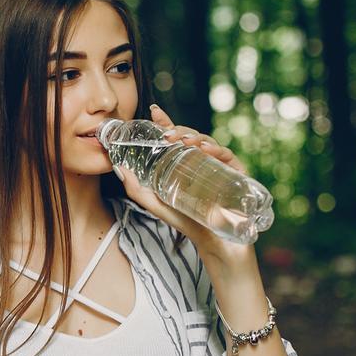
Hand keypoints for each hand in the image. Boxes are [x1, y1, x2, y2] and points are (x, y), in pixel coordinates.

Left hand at [118, 105, 252, 262]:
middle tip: (166, 134)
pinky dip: (216, 150)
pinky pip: (228, 156)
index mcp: (184, 162)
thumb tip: (118, 168)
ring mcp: (220, 165)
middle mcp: (202, 160)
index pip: (175, 137)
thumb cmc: (186, 221)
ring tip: (183, 141)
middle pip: (191, 137)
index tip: (154, 112)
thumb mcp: (156, 203)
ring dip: (195, 137)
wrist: (213, 243)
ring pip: (208, 143)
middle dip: (179, 131)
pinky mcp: (237, 173)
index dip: (166, 122)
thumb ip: (136, 188)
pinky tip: (205, 150)